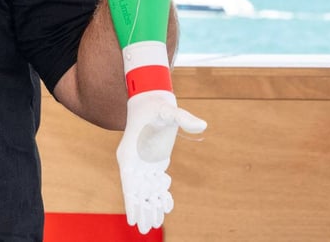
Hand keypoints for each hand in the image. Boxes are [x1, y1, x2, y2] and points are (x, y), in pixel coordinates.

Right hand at [116, 89, 206, 232]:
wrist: (152, 100)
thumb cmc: (156, 106)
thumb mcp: (169, 111)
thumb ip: (183, 118)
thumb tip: (202, 125)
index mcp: (130, 153)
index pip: (128, 182)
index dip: (130, 201)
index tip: (132, 218)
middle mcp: (134, 161)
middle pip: (136, 191)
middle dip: (141, 210)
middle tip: (144, 230)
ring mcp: (144, 163)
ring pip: (146, 190)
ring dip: (151, 206)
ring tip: (155, 224)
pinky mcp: (154, 162)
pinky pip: (156, 183)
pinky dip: (161, 195)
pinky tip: (167, 206)